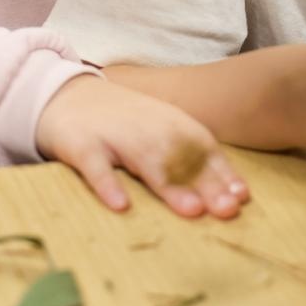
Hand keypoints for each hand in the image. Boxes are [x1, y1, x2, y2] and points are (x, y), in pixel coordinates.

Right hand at [35, 74, 248, 219]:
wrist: (63, 95)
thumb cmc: (121, 122)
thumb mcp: (158, 131)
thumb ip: (190, 158)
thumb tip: (235, 194)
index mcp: (168, 121)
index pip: (202, 145)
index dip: (222, 171)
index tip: (242, 197)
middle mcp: (145, 125)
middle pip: (179, 155)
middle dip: (205, 182)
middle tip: (227, 210)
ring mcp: (112, 134)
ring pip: (144, 159)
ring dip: (169, 185)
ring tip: (191, 211)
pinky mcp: (81, 144)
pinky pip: (95, 166)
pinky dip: (107, 184)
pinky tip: (121, 205)